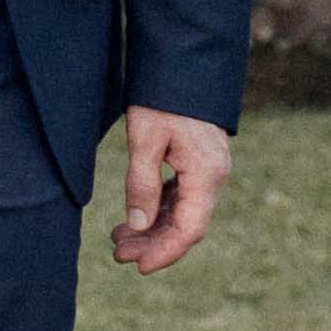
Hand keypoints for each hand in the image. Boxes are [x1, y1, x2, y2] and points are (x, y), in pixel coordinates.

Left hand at [110, 105, 228, 272]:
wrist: (183, 63)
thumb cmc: (162, 99)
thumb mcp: (144, 140)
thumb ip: (141, 184)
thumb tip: (137, 226)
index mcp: (206, 174)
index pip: (189, 229)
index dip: (165, 252)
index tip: (139, 267)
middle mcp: (213, 175)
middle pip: (186, 224)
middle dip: (152, 243)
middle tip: (117, 253)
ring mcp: (208, 169)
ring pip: (183, 212)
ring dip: (153, 228)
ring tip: (118, 238)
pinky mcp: (199, 162)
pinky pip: (181, 196)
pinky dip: (159, 209)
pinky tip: (135, 216)